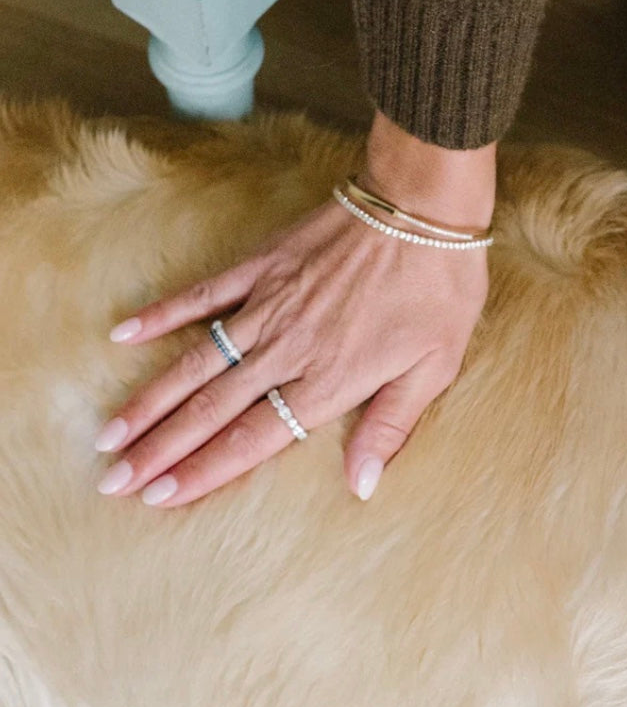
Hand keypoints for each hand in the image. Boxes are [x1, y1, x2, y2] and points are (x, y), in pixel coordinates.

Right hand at [95, 111, 495, 506]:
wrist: (424, 208)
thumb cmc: (439, 292)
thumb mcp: (434, 369)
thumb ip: (390, 428)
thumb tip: (360, 487)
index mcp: (330, 381)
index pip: (253, 438)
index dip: (204, 471)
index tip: (159, 497)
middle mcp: (288, 350)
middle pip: (211, 409)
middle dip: (159, 449)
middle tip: (111, 481)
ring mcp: (268, 305)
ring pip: (196, 362)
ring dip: (149, 400)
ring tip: (108, 433)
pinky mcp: (262, 266)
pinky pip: (202, 294)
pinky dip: (162, 313)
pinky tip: (122, 333)